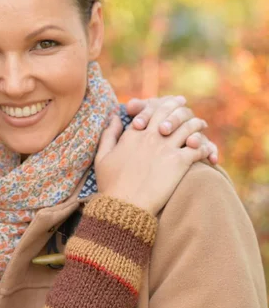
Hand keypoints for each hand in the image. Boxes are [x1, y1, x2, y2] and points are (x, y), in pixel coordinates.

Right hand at [95, 97, 211, 214]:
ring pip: (187, 127)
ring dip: (195, 123)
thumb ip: (109, 134)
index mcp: (132, 134)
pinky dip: (203, 146)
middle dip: (177, 106)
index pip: (149, 111)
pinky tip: (205, 149)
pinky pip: (197, 148)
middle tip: (184, 104)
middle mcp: (150, 137)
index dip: (158, 105)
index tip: (165, 102)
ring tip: (201, 124)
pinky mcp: (178, 162)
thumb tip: (115, 116)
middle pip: (168, 113)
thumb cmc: (110, 184)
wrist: (125, 206)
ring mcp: (165, 148)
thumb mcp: (102, 157)